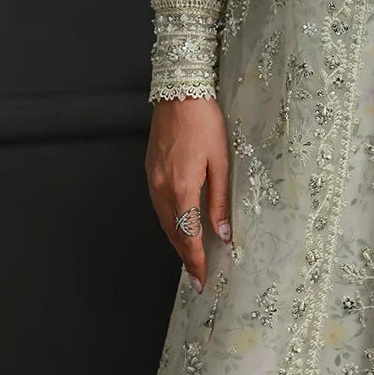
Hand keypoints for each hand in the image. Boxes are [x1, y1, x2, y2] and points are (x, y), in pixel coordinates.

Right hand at [144, 96, 231, 293]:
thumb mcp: (221, 161)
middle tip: (198, 278)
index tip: (202, 280)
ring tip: (191, 257)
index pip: (189, 235)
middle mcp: (162, 189)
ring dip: (177, 241)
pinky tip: (179, 226)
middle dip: (186, 257)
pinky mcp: (149, 171)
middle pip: (173, 233)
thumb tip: (223, 233)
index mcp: (182, 188)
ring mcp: (152, 180)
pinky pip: (158, 207)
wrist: (179, 94)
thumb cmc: (206, 123)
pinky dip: (170, 223)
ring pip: (164, 222)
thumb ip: (219, 200)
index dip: (196, 260)